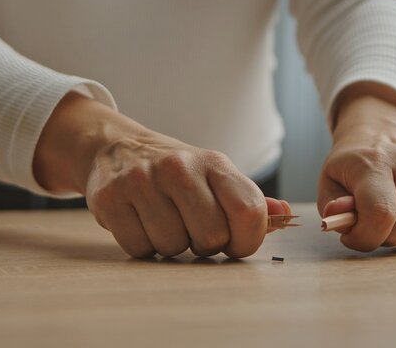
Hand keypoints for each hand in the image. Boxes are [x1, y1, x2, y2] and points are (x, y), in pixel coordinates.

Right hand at [33, 93, 290, 257]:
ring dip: (172, 245)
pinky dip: (143, 246)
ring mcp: (142, 180)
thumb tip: (285, 215)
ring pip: (174, 246)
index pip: (249, 211)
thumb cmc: (178, 173)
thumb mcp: (216, 176)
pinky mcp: (110, 198)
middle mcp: (179, 167)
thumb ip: (249, 200)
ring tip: (165, 221)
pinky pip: (139, 248)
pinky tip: (141, 222)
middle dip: (206, 245)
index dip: (247, 240)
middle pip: (211, 237)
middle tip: (194, 230)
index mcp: (214, 163)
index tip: (236, 242)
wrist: (118, 148)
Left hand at [317, 94, 395, 251]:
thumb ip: (331, 205)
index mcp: (376, 161)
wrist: (380, 139)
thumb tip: (337, 214)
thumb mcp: (329, 183)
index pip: (381, 213)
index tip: (350, 235)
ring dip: (395, 236)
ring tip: (383, 215)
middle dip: (376, 237)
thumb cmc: (351, 169)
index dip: (364, 237)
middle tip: (364, 221)